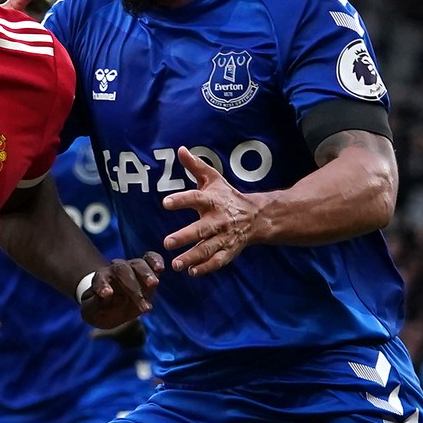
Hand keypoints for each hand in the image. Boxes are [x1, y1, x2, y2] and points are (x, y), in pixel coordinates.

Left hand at [79, 253, 162, 331]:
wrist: (112, 306)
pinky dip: (155, 260)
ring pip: (138, 264)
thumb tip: (108, 296)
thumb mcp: (93, 312)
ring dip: (146, 274)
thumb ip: (96, 305)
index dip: (103, 285)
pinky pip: (150, 258)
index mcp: (100, 280)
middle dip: (132, 286)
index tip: (107, 294)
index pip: (100, 278)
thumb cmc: (101, 310)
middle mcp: (115, 270)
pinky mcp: (146, 269)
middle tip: (142, 305)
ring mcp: (131, 268)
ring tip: (154, 284)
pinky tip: (160, 268)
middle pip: (121, 270)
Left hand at [162, 148, 267, 275]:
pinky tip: (192, 272)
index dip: (181, 200)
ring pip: (208, 249)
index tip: (165, 203)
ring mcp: (225, 237)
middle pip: (201, 229)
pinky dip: (206, 268)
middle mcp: (219, 220)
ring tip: (176, 264)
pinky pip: (218, 261)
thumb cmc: (227, 196)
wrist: (257, 216)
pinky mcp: (229, 250)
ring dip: (192, 257)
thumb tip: (181, 150)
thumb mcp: (213, 179)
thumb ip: (196, 167)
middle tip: (167, 243)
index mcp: (213, 200)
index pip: (196, 198)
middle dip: (185, 237)